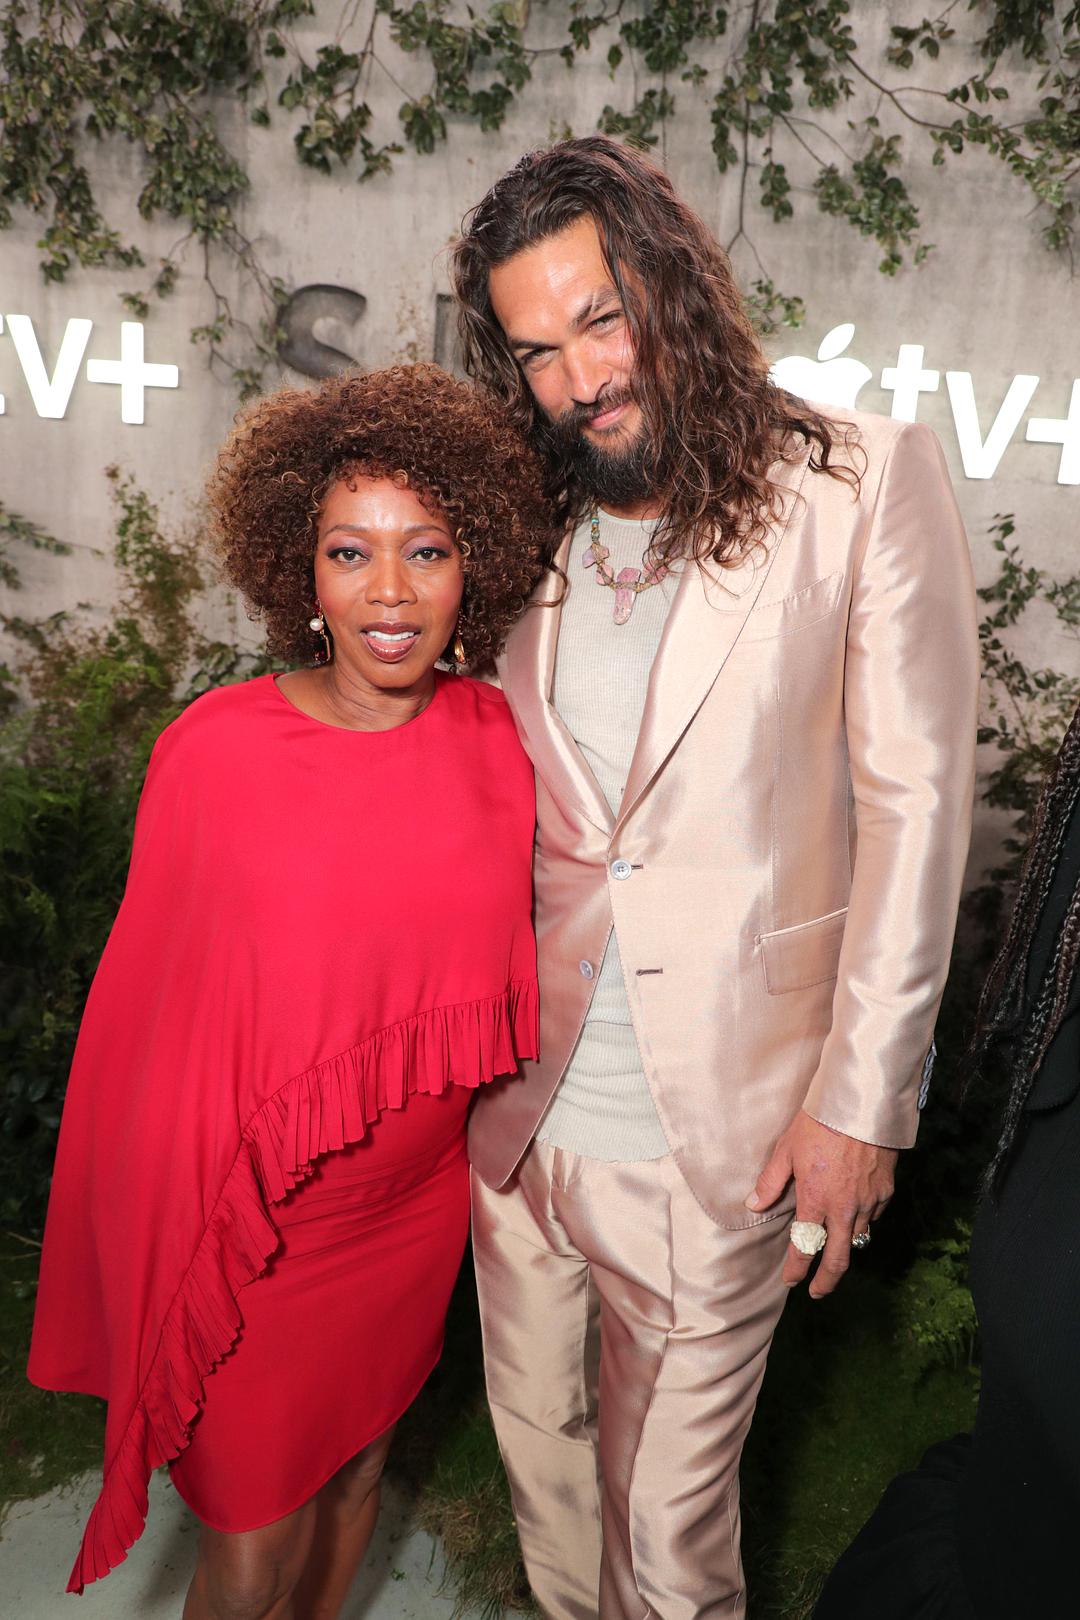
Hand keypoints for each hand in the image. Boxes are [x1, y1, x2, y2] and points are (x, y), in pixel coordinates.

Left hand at [745, 1111, 896, 1297]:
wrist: (861, 1105)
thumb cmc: (820, 1123)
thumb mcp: (787, 1149)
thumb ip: (770, 1182)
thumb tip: (753, 1205)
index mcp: (816, 1200)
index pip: (804, 1247)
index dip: (796, 1269)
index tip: (790, 1280)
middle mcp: (844, 1209)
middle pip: (838, 1259)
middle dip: (827, 1281)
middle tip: (818, 1293)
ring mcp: (868, 1201)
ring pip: (858, 1238)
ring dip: (844, 1249)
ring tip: (834, 1253)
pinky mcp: (885, 1191)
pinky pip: (873, 1217)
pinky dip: (863, 1223)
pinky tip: (855, 1218)